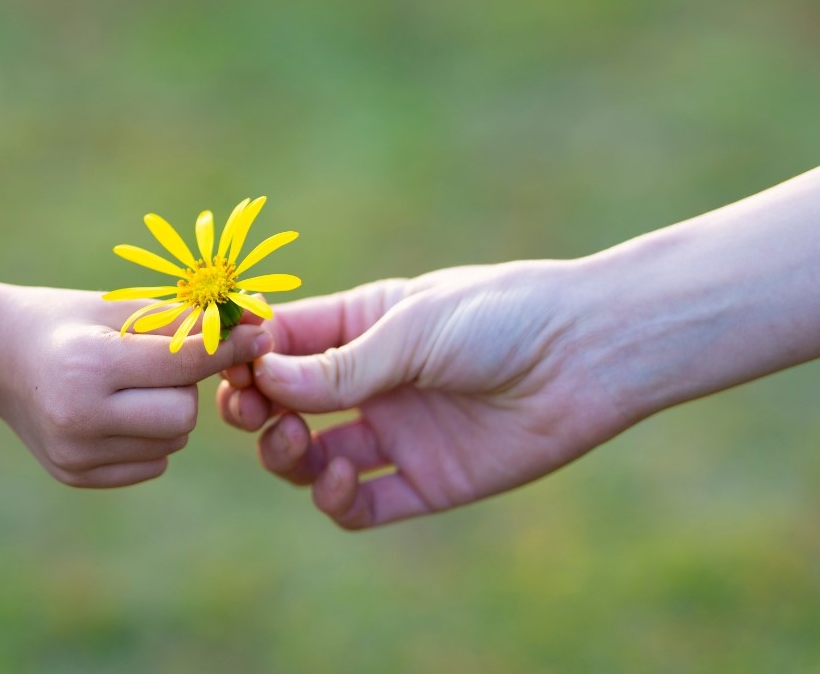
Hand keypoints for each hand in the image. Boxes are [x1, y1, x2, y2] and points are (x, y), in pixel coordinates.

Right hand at [0, 278, 270, 486]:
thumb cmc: (66, 321)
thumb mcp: (118, 308)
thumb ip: (184, 319)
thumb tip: (257, 323)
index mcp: (88, 364)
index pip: (183, 362)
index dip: (227, 346)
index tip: (261, 333)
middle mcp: (79, 416)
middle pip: (183, 412)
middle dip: (186, 386)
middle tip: (161, 363)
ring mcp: (75, 454)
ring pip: (172, 440)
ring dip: (169, 412)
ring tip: (133, 385)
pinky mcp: (77, 476)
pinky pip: (152, 462)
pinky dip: (150, 437)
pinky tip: (117, 412)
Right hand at [218, 262, 636, 528]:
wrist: (589, 355)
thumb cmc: (502, 316)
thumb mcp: (413, 329)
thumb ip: (340, 365)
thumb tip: (262, 382)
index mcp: (360, 327)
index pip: (281, 343)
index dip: (246, 356)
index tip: (231, 365)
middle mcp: (369, 382)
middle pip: (284, 405)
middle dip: (255, 410)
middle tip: (255, 412)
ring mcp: (395, 432)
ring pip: (310, 458)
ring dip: (287, 455)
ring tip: (300, 442)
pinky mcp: (426, 480)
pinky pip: (363, 504)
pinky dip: (335, 501)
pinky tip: (337, 482)